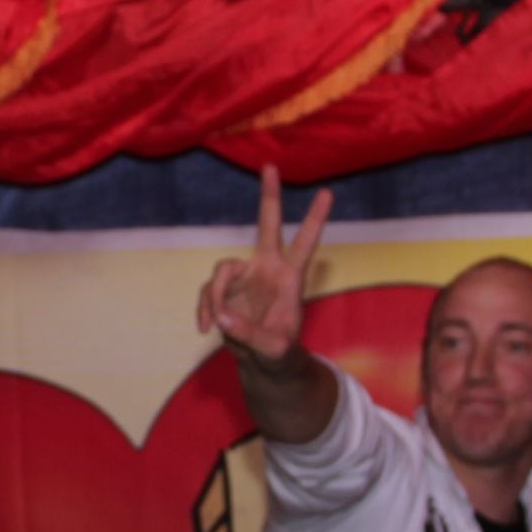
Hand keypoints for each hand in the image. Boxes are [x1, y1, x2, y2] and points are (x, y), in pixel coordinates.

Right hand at [197, 167, 330, 368]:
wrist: (263, 364)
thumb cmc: (279, 353)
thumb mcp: (272, 349)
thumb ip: (249, 333)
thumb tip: (221, 317)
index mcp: (290, 278)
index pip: (305, 243)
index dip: (315, 219)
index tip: (327, 193)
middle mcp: (267, 269)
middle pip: (268, 225)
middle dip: (270, 197)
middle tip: (271, 167)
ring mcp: (245, 278)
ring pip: (222, 269)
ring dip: (215, 296)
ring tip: (215, 322)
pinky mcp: (225, 291)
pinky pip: (208, 292)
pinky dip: (204, 308)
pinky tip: (204, 327)